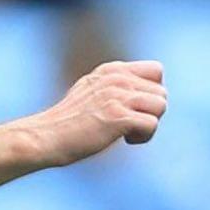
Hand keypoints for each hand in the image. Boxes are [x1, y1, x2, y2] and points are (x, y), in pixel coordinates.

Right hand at [22, 60, 166, 166]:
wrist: (46, 136)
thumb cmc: (68, 121)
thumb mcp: (91, 91)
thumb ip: (114, 86)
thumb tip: (139, 94)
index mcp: (112, 70)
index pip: (156, 71)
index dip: (152, 92)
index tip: (135, 108)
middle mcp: (117, 78)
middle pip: (162, 92)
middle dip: (151, 112)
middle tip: (130, 124)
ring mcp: (118, 96)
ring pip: (161, 106)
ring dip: (149, 124)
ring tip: (128, 132)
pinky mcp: (118, 116)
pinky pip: (152, 124)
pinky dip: (143, 137)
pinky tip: (125, 140)